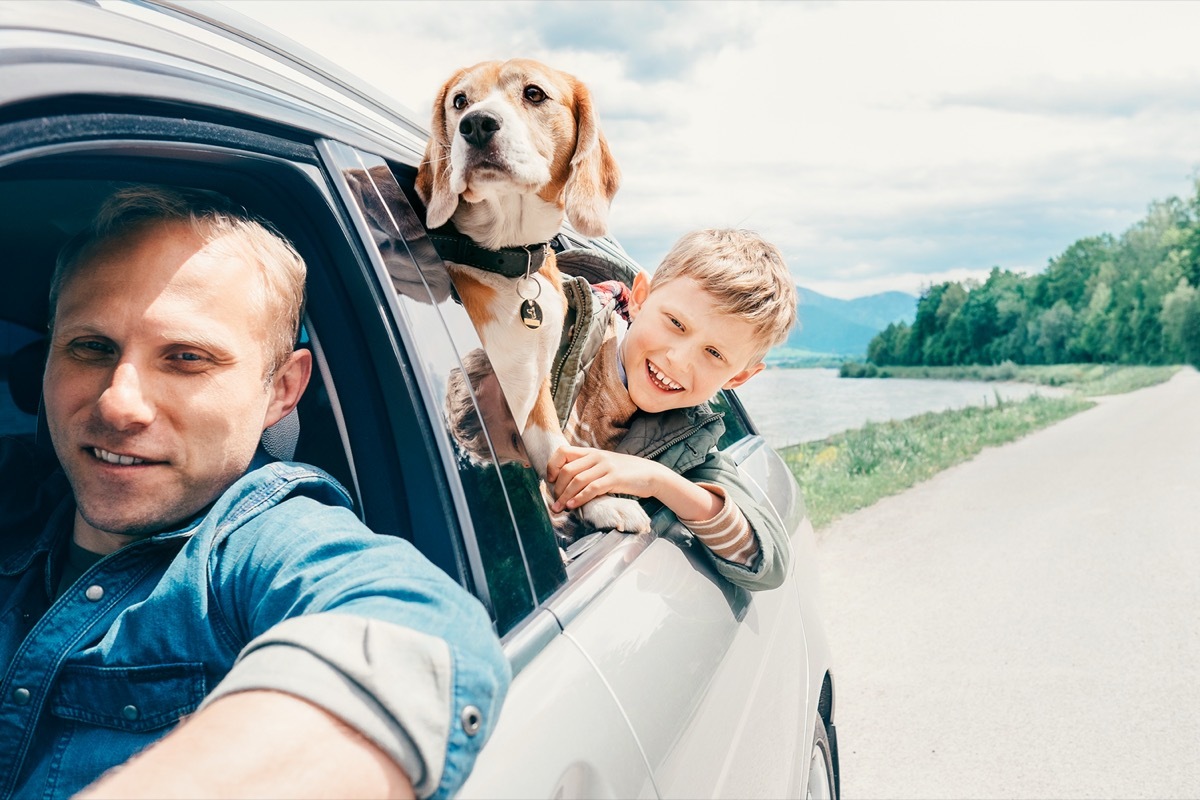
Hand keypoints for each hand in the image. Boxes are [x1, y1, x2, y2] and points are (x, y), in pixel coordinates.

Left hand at [545, 445, 665, 512]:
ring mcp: (606, 466)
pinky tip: (573, 506)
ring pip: (577, 480)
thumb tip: (565, 485)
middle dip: (557, 488)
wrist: (651, 474)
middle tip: (555, 501)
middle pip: (567, 469)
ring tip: (559, 508)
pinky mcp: (614, 478)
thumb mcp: (604, 466)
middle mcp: (596, 456)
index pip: (563, 451)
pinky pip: (591, 488)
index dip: (552, 466)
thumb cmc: (625, 473)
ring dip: (565, 496)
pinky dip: (579, 498)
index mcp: (591, 452)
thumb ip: (587, 470)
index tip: (550, 480)